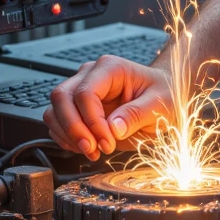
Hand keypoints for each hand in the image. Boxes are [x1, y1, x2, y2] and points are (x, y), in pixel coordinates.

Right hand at [44, 55, 172, 157]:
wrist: (164, 95)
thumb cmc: (163, 93)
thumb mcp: (160, 104)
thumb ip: (136, 115)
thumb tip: (113, 128)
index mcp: (110, 68)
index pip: (85, 93)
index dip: (92, 122)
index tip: (107, 142)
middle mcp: (90, 74)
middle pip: (62, 97)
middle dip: (74, 129)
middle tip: (93, 149)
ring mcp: (80, 89)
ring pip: (54, 110)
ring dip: (68, 135)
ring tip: (92, 151)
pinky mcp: (77, 106)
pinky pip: (58, 122)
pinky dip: (66, 138)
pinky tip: (86, 147)